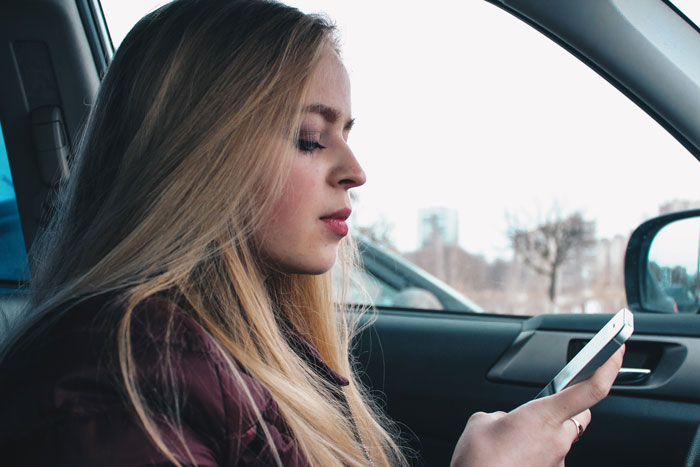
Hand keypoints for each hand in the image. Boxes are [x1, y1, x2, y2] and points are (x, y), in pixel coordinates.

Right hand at [450, 345, 623, 466]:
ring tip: (513, 437)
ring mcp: (556, 461)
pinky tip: (513, 453)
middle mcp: (557, 439)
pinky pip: (548, 456)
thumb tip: (505, 421)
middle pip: (579, 415)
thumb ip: (500, 415)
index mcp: (544, 416)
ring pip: (561, 438)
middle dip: (567, 406)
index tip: (617, 350)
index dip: (609, 368)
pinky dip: (533, 451)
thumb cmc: (479, 460)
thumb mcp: (481, 423)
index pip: (590, 390)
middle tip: (546, 402)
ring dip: (543, 432)